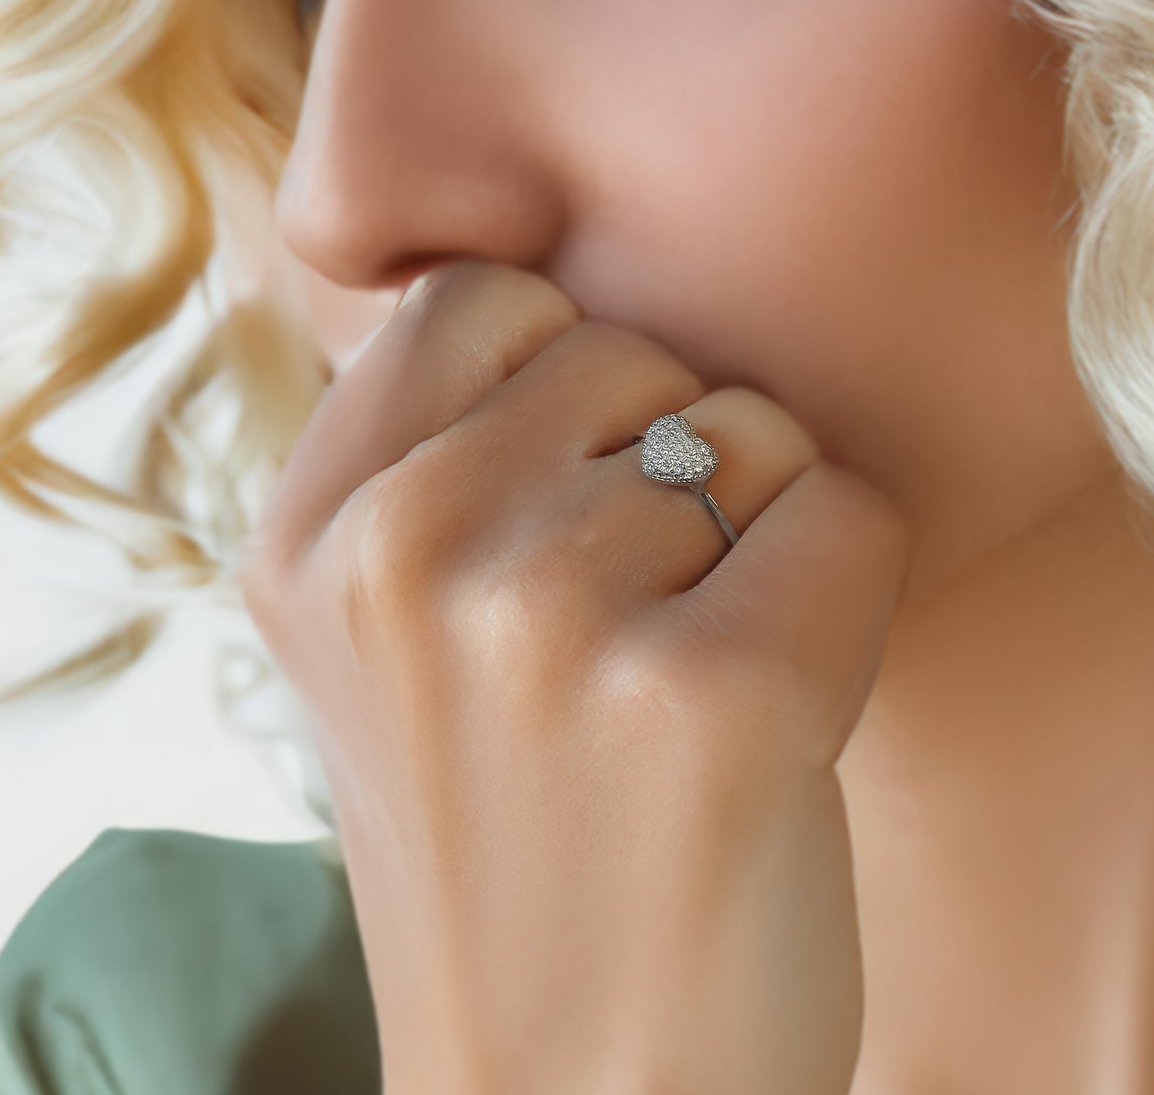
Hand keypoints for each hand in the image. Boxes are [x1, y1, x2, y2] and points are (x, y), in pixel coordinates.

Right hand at [237, 261, 910, 1094]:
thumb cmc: (508, 857)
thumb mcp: (376, 649)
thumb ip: (418, 467)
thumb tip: (543, 303)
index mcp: (305, 539)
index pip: (475, 297)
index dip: (558, 386)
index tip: (562, 509)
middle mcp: (400, 554)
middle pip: (624, 350)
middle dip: (661, 462)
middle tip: (629, 631)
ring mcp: (544, 618)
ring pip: (746, 427)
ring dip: (755, 540)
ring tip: (684, 688)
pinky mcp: (711, 693)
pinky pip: (848, 511)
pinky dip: (846, 598)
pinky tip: (776, 717)